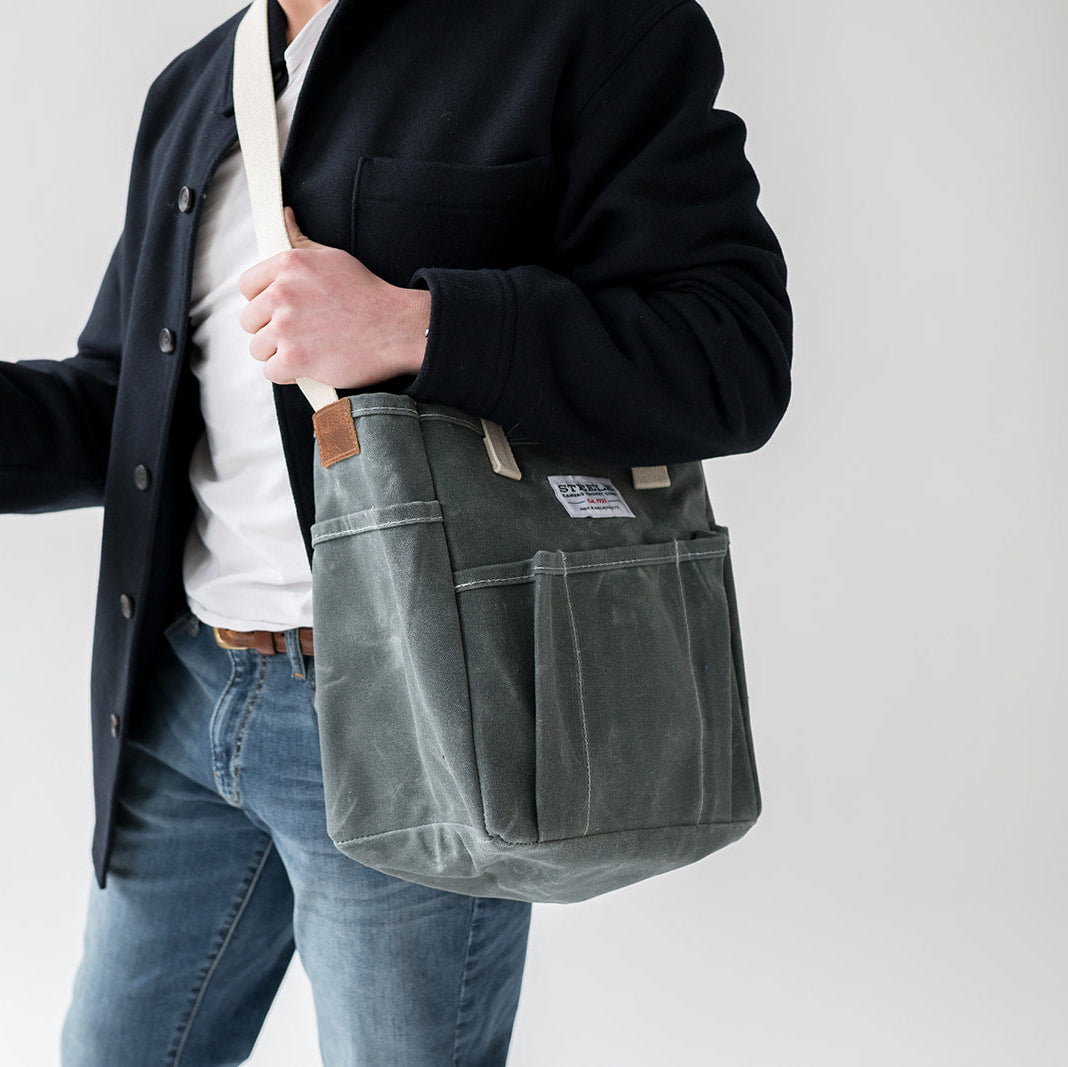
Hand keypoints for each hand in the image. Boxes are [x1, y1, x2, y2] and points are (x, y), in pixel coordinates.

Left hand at [238, 207, 430, 387]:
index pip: (247, 286)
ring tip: (306, 349)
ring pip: (258, 348)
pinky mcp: (295, 359)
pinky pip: (271, 371)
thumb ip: (300, 241)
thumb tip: (284, 215)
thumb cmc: (366, 293)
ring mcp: (287, 328)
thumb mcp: (332, 257)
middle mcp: (282, 293)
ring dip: (278, 353)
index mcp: (288, 265)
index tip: (280, 309)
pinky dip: (288, 374)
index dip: (262, 301)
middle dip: (270, 329)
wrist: (396, 327)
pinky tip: (309, 365)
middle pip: (249, 320)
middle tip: (299, 332)